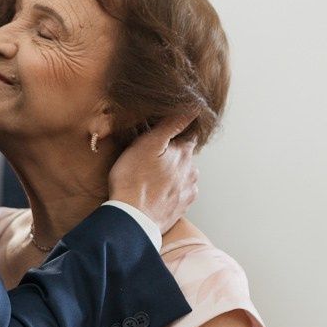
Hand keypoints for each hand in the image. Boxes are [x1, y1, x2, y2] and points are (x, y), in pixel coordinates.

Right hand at [107, 114, 198, 233]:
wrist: (132, 219)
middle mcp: (192, 173)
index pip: (189, 135)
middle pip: (185, 157)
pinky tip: (155, 193)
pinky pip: (179, 194)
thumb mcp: (148, 143)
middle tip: (150, 158)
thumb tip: (194, 107)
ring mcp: (188, 192)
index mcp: (185, 154)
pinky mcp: (181, 209)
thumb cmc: (133, 179)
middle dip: (173, 155)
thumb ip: (172, 124)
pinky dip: (170, 191)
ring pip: (183, 176)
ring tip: (150, 178)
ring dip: (172, 174)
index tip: (165, 133)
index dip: (178, 131)